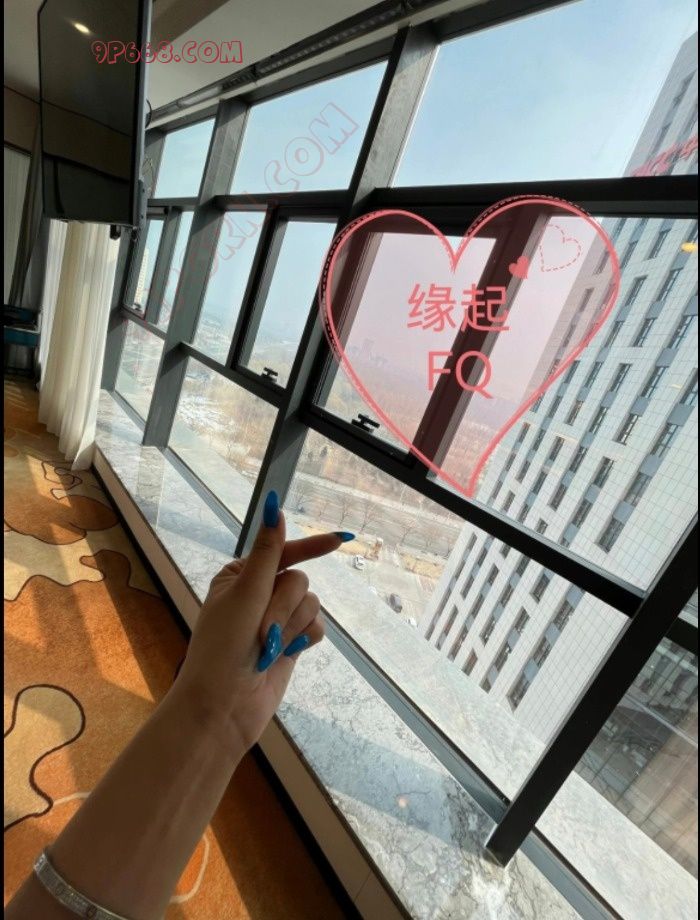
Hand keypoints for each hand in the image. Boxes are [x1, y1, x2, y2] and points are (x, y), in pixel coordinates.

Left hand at [174, 491, 352, 754]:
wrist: (225, 706)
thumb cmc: (224, 647)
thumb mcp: (245, 594)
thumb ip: (268, 553)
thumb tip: (275, 508)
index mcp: (241, 575)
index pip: (283, 552)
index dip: (311, 546)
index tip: (341, 539)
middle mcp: (259, 594)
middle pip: (299, 581)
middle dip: (284, 606)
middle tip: (261, 630)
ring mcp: (276, 619)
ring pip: (310, 604)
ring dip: (292, 626)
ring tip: (268, 648)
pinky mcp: (291, 642)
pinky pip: (316, 626)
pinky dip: (303, 640)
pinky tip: (285, 655)